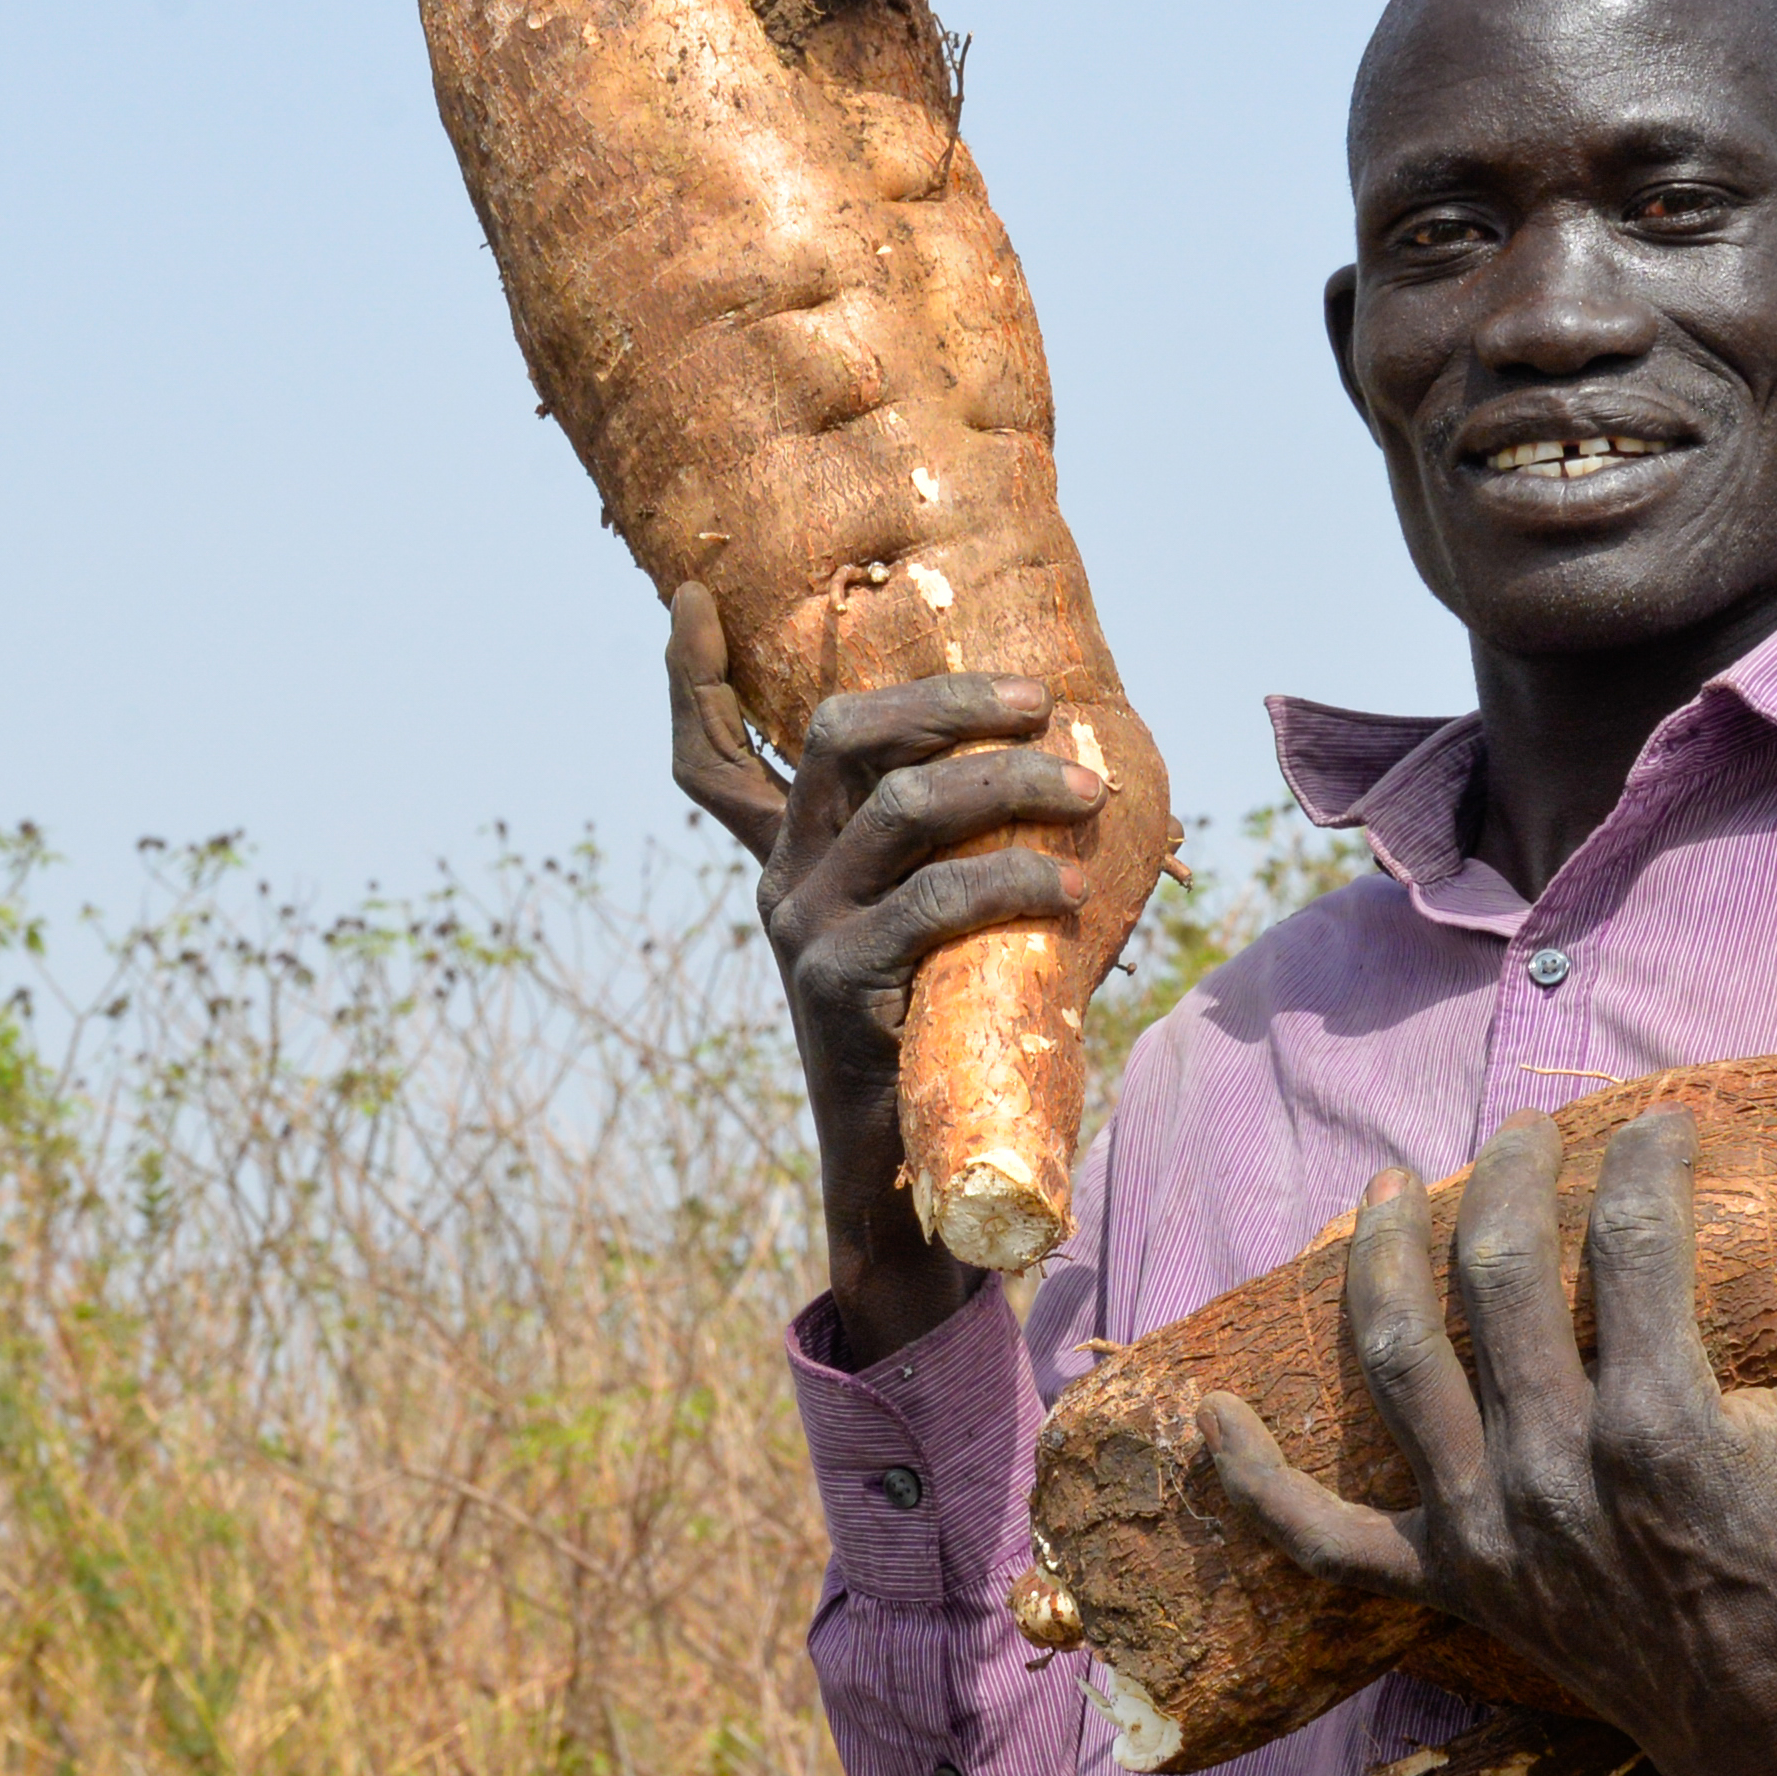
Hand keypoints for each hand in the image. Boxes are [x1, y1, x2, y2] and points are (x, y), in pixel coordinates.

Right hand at [665, 583, 1104, 1362]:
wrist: (911, 1178)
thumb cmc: (951, 1034)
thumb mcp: (942, 928)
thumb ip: (965, 854)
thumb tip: (1081, 766)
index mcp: (795, 858)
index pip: (713, 758)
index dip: (692, 678)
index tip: (689, 597)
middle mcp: (783, 881)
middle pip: (839, 737)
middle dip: (944, 699)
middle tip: (1041, 699)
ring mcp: (803, 932)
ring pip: (899, 808)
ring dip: (1006, 783)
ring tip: (1087, 793)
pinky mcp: (839, 989)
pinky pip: (930, 906)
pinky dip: (1008, 881)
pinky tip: (1065, 886)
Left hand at [1204, 1107, 1776, 1775]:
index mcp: (1657, 1423)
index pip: (1632, 1241)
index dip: (1642, 1160)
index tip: (1659, 1121)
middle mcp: (1551, 1466)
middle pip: (1499, 1275)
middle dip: (1512, 1181)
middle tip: (1529, 1135)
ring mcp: (1486, 1527)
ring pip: (1396, 1359)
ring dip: (1379, 1259)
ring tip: (1389, 1188)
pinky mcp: (1450, 1584)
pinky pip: (1320, 1540)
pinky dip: (1254, 1482)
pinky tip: (1212, 1414)